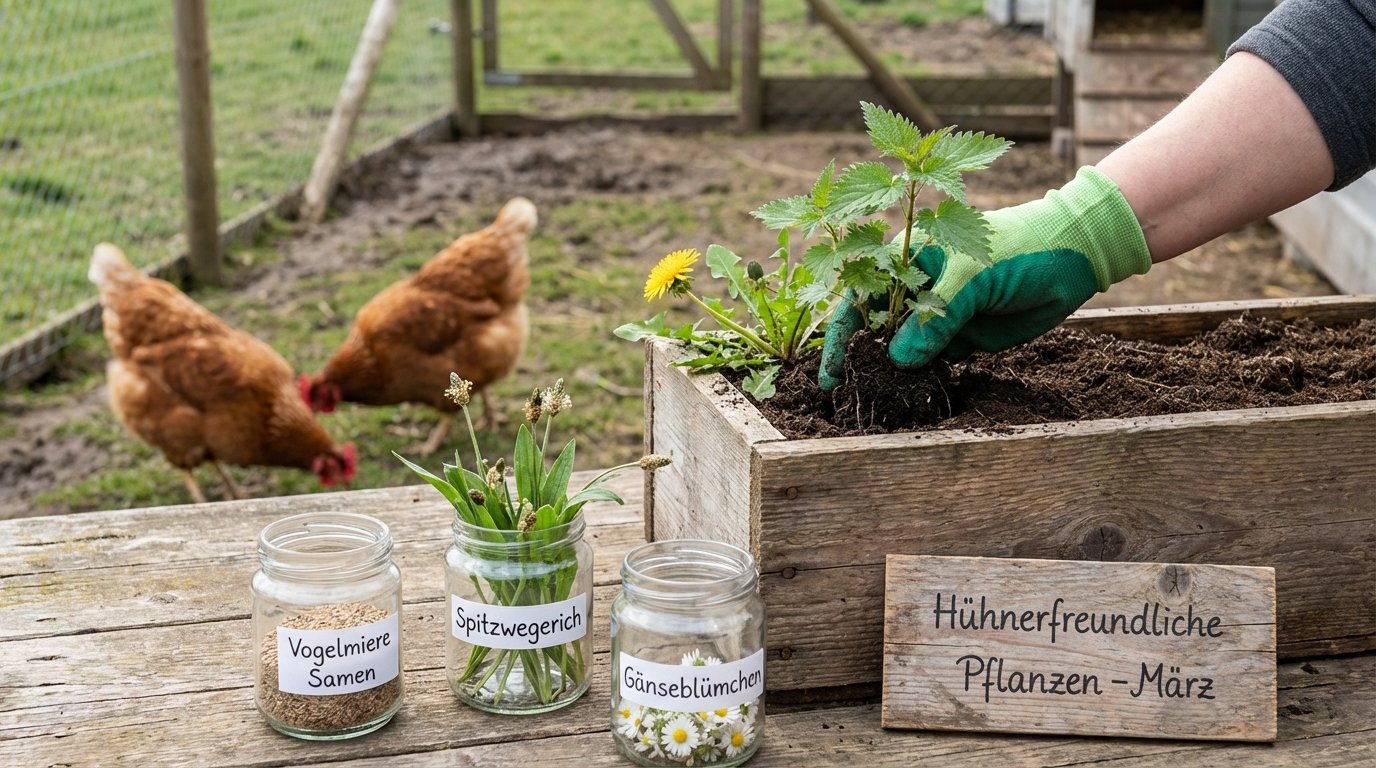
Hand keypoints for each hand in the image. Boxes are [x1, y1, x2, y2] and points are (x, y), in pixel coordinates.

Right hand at [819, 167, 1151, 389]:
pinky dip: (923, 379)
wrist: (1072, 258)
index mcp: (907, 260)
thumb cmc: (1017, 249)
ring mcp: (939, 315)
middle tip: (848, 394)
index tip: (831, 372)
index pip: (861, 299)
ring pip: (904, 351)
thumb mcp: (971, 278)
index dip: (842, 335)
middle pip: (877, 329)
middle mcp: (916, 289)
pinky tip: (913, 397)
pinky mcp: (963, 337)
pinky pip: (934, 363)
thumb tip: (897, 360)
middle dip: (862, 359)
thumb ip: (934, 318)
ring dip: (892, 374)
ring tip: (877, 402)